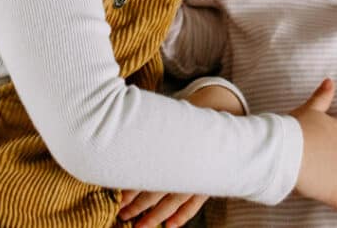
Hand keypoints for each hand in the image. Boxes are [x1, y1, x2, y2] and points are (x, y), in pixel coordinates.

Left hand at [115, 83, 238, 225]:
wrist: (217, 119)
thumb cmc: (183, 125)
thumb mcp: (165, 126)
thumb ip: (149, 139)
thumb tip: (120, 147)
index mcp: (170, 148)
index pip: (147, 172)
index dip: (133, 187)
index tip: (119, 199)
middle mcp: (182, 164)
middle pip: (156, 189)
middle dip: (138, 205)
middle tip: (122, 215)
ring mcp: (195, 176)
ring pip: (173, 200)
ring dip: (155, 215)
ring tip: (140, 226)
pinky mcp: (206, 183)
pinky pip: (194, 204)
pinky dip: (182, 216)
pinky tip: (170, 226)